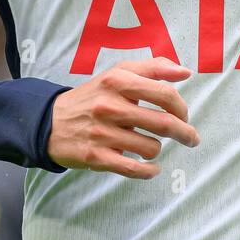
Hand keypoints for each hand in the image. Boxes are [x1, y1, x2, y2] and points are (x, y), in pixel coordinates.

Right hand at [47, 56, 199, 178]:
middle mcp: (110, 105)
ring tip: (150, 146)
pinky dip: (148, 171)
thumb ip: (153, 68)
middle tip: (190, 138)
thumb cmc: (93, 97)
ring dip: (157, 149)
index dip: (182, 106)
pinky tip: (151, 168)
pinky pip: (133, 168)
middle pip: (164, 123)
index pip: (164, 93)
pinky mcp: (96, 156)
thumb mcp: (117, 74)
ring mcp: (102, 132)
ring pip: (151, 147)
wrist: (49, 122)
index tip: (185, 115)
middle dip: (185, 133)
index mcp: (117, 81)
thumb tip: (186, 73)